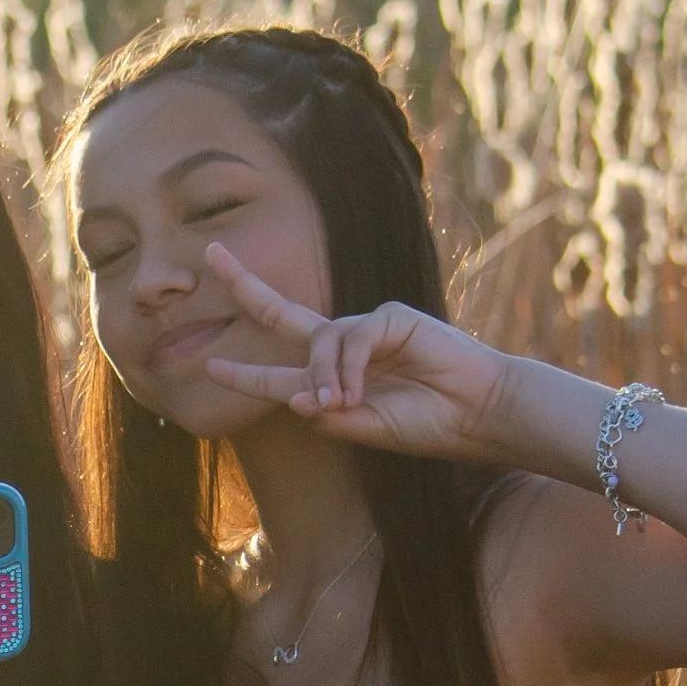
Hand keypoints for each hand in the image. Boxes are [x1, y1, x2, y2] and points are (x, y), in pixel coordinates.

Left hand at [201, 243, 515, 457]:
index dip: (246, 374)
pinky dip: (349, 368)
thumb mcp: (366, 428)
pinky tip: (358, 391)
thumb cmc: (426, 424)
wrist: (476, 414)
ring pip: (320, 342)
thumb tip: (294, 400)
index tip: (210, 367)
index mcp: (335, 379)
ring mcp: (367, 329)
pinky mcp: (391, 316)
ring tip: (345, 404)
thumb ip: (329, 415)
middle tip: (211, 257)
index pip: (281, 373)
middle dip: (246, 287)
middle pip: (283, 315)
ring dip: (323, 377)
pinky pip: (351, 338)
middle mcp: (345, 348)